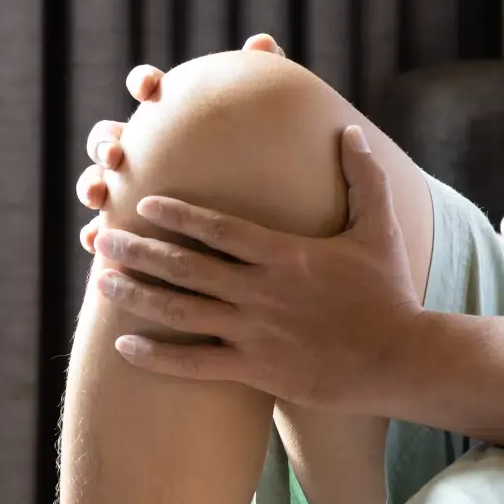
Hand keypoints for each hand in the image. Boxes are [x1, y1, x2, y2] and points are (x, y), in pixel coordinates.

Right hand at [76, 34, 286, 253]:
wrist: (256, 220)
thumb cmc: (258, 165)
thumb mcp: (267, 129)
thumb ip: (262, 85)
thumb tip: (263, 42)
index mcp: (168, 119)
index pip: (148, 89)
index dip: (143, 82)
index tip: (150, 88)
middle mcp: (142, 151)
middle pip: (108, 137)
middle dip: (103, 141)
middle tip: (115, 152)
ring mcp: (129, 189)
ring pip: (96, 182)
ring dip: (89, 183)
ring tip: (98, 195)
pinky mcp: (127, 227)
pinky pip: (102, 230)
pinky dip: (91, 232)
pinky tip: (92, 240)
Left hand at [94, 125, 422, 413]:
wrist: (401, 359)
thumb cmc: (390, 292)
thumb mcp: (380, 229)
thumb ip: (362, 178)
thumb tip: (350, 132)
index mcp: (285, 254)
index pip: (219, 228)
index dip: (178, 214)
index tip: (144, 203)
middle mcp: (261, 292)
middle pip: (186, 267)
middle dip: (139, 250)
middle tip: (103, 237)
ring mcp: (255, 333)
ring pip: (181, 312)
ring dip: (136, 296)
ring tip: (102, 281)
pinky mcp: (256, 371)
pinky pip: (194, 365)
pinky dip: (156, 357)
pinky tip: (121, 346)